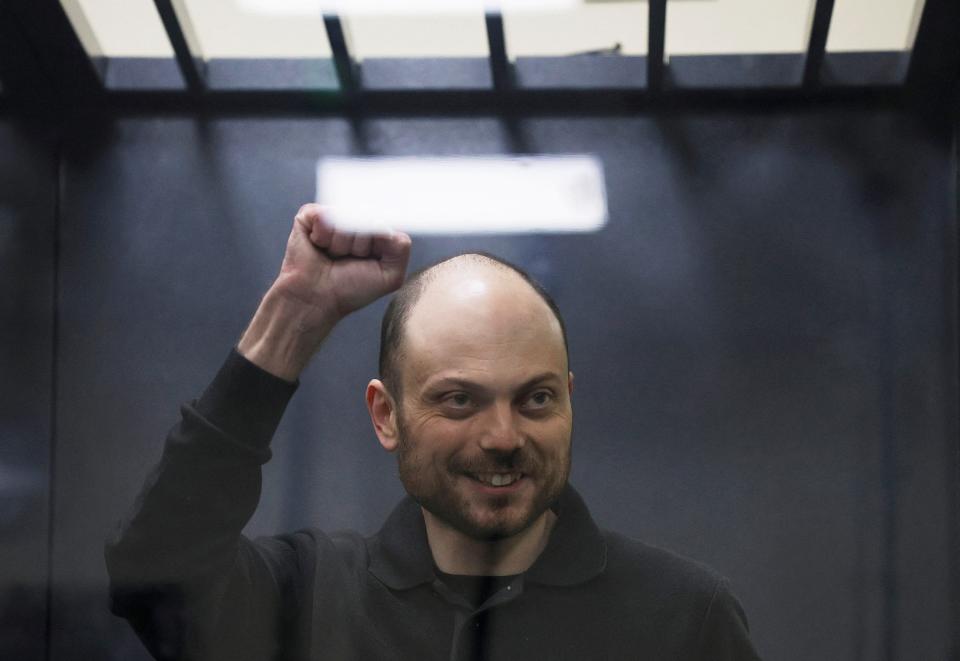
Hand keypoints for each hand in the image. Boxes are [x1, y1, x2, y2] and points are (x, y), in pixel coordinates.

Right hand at [238, 204, 411, 380]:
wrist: (315, 300)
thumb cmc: (351, 290)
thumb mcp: (390, 276)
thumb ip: (401, 247)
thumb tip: (383, 223)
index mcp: (375, 232)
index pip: (385, 223)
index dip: (377, 244)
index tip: (367, 261)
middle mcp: (355, 220)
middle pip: (367, 219)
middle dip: (359, 246)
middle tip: (347, 261)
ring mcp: (333, 216)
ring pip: (345, 218)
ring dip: (340, 245)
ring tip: (332, 256)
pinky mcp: (310, 215)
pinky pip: (324, 216)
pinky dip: (323, 237)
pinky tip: (319, 247)